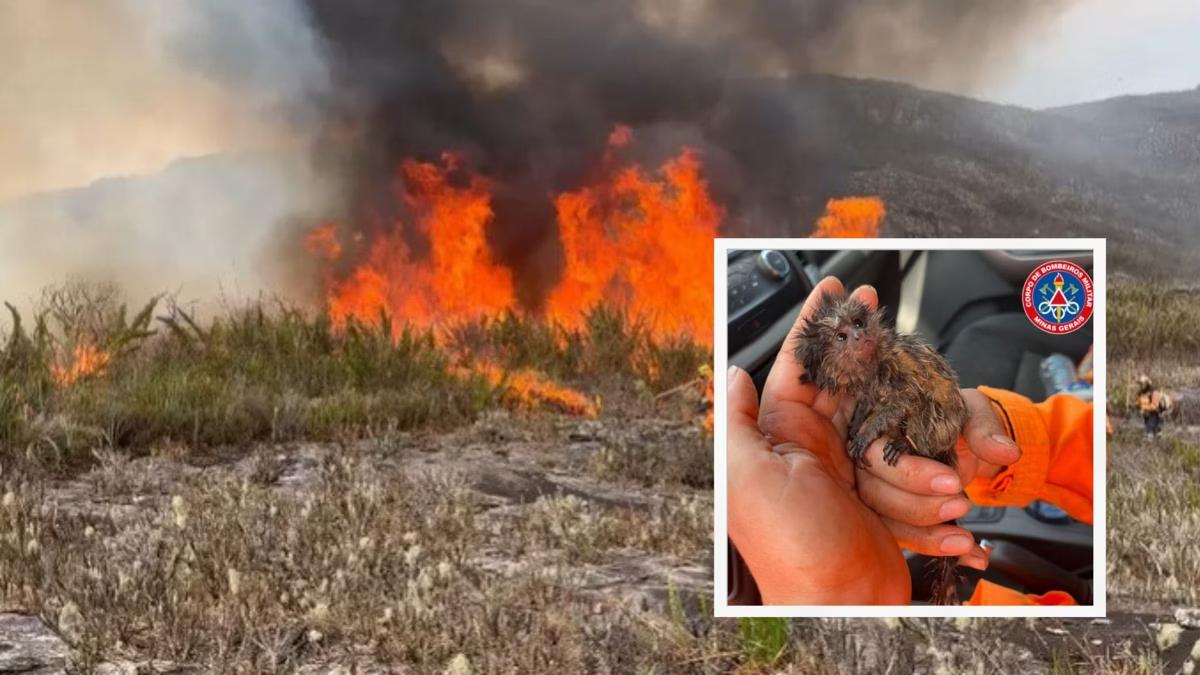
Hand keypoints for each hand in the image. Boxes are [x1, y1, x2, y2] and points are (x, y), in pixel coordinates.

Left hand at [727, 277, 909, 604]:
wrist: (837, 605)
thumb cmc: (788, 547)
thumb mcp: (744, 479)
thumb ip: (735, 422)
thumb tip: (732, 372)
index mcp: (779, 436)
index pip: (797, 364)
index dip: (816, 326)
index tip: (835, 289)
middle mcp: (811, 448)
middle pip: (843, 380)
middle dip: (862, 346)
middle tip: (879, 314)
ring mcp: (847, 470)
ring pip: (882, 418)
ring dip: (904, 421)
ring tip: (918, 434)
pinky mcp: (878, 496)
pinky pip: (905, 462)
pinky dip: (923, 458)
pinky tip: (931, 445)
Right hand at [854, 388, 1020, 568]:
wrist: (957, 439)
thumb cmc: (952, 420)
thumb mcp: (970, 411)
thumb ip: (983, 428)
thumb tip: (1007, 452)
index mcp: (876, 430)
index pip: (876, 456)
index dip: (910, 475)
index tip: (953, 483)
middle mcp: (866, 464)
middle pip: (874, 495)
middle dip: (918, 509)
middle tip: (962, 506)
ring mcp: (877, 493)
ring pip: (885, 524)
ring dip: (926, 537)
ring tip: (965, 542)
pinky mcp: (892, 518)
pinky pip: (907, 539)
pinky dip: (941, 550)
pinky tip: (971, 557)